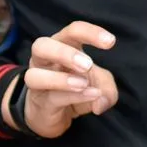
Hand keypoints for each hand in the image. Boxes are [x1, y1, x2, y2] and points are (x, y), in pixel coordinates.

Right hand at [14, 22, 118, 138]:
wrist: (54, 115)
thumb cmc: (76, 90)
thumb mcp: (100, 86)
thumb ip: (107, 90)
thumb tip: (100, 102)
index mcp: (62, 46)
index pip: (72, 31)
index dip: (90, 32)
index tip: (110, 42)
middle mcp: (44, 60)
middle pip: (42, 46)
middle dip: (65, 54)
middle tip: (88, 65)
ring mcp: (38, 82)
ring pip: (35, 75)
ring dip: (62, 80)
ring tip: (84, 84)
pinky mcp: (40, 103)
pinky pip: (52, 98)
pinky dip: (73, 97)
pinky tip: (90, 96)